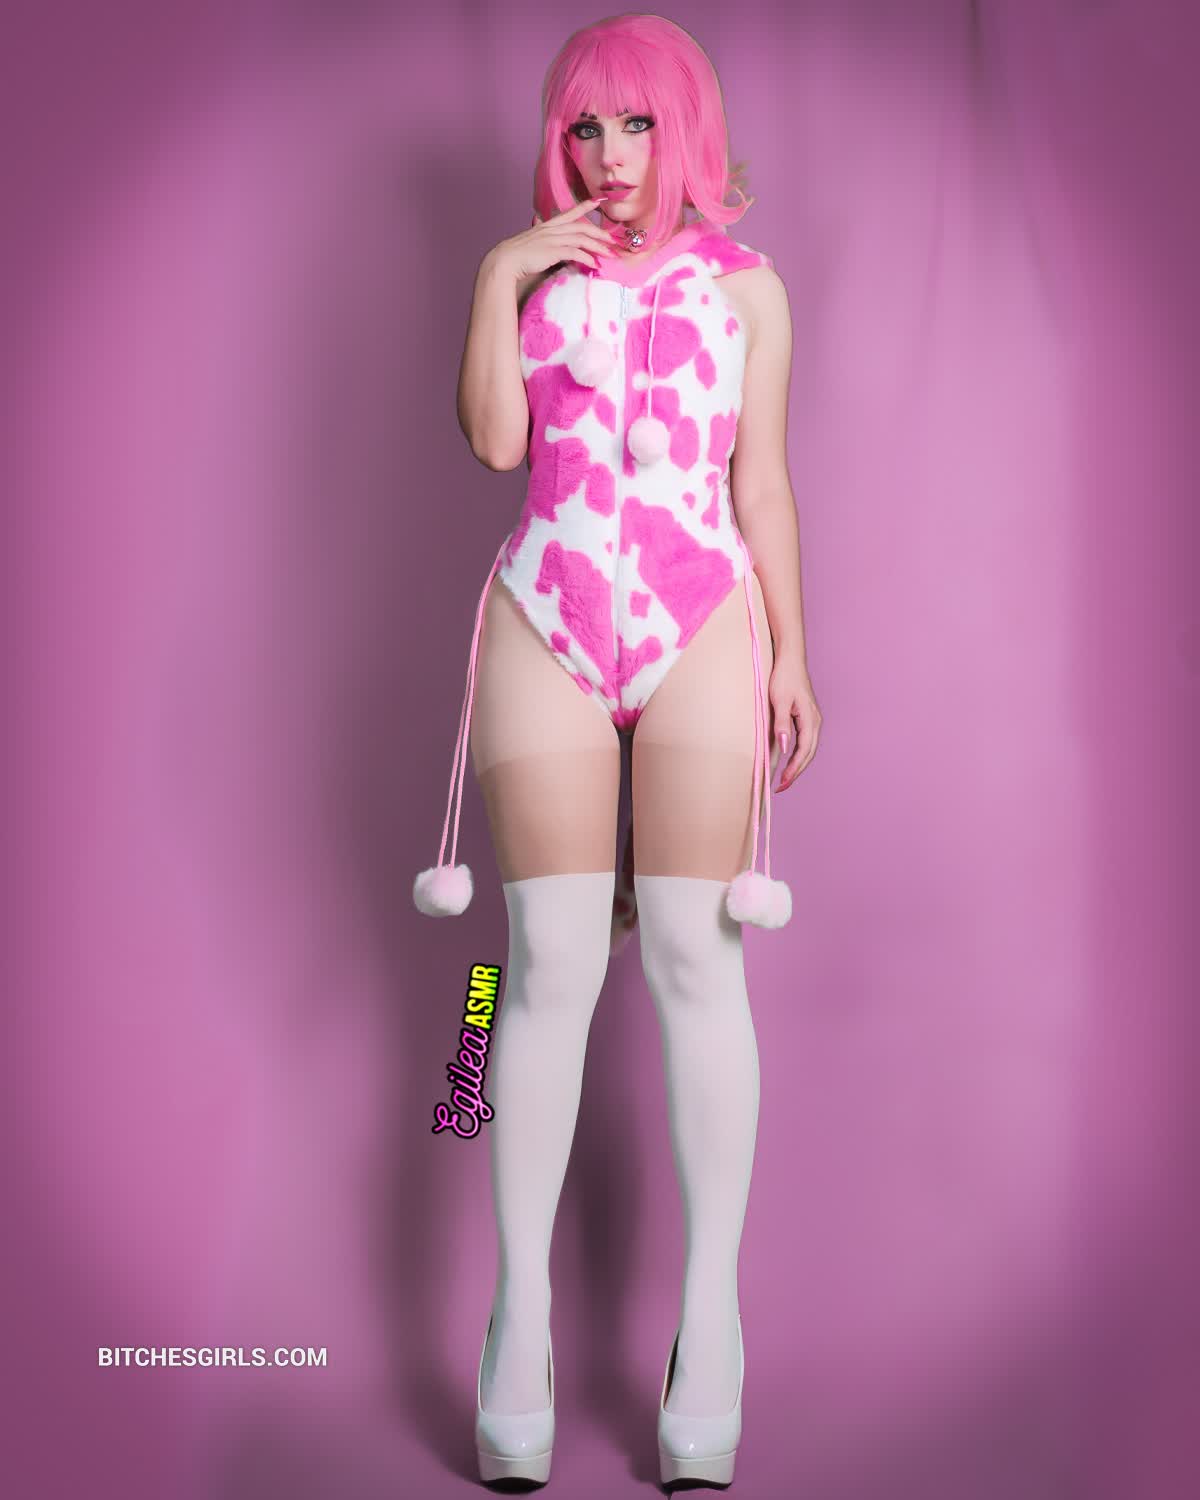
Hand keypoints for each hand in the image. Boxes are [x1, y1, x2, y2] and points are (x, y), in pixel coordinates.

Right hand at [487, 197, 618, 280]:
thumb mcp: (530, 240)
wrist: (505, 261)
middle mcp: (552, 229)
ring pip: (582, 239)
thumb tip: (536, 220)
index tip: (598, 201)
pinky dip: (587, 258)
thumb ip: (538, 233)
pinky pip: (576, 252)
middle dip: (599, 233)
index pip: (570, 213)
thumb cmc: (517, 255)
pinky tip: (595, 265)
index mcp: (547, 225)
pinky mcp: (554, 251)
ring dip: (598, 247)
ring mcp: (553, 239)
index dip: (585, 206)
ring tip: (610, 255)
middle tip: (612, 240)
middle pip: (582, 226)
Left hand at [768, 654, 821, 790]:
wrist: (790, 659)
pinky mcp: (806, 717)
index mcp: (810, 719)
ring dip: (797, 765)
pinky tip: (787, 759)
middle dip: (796, 772)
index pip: (803, 751)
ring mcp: (812, 720)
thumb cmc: (783, 678)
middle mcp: (815, 721)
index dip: (794, 769)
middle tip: (780, 787)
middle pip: (808, 754)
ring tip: (784, 778)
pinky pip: (804, 741)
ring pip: (807, 749)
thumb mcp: (779, 701)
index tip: (782, 782)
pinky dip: (797, 754)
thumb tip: (783, 748)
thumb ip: (781, 725)